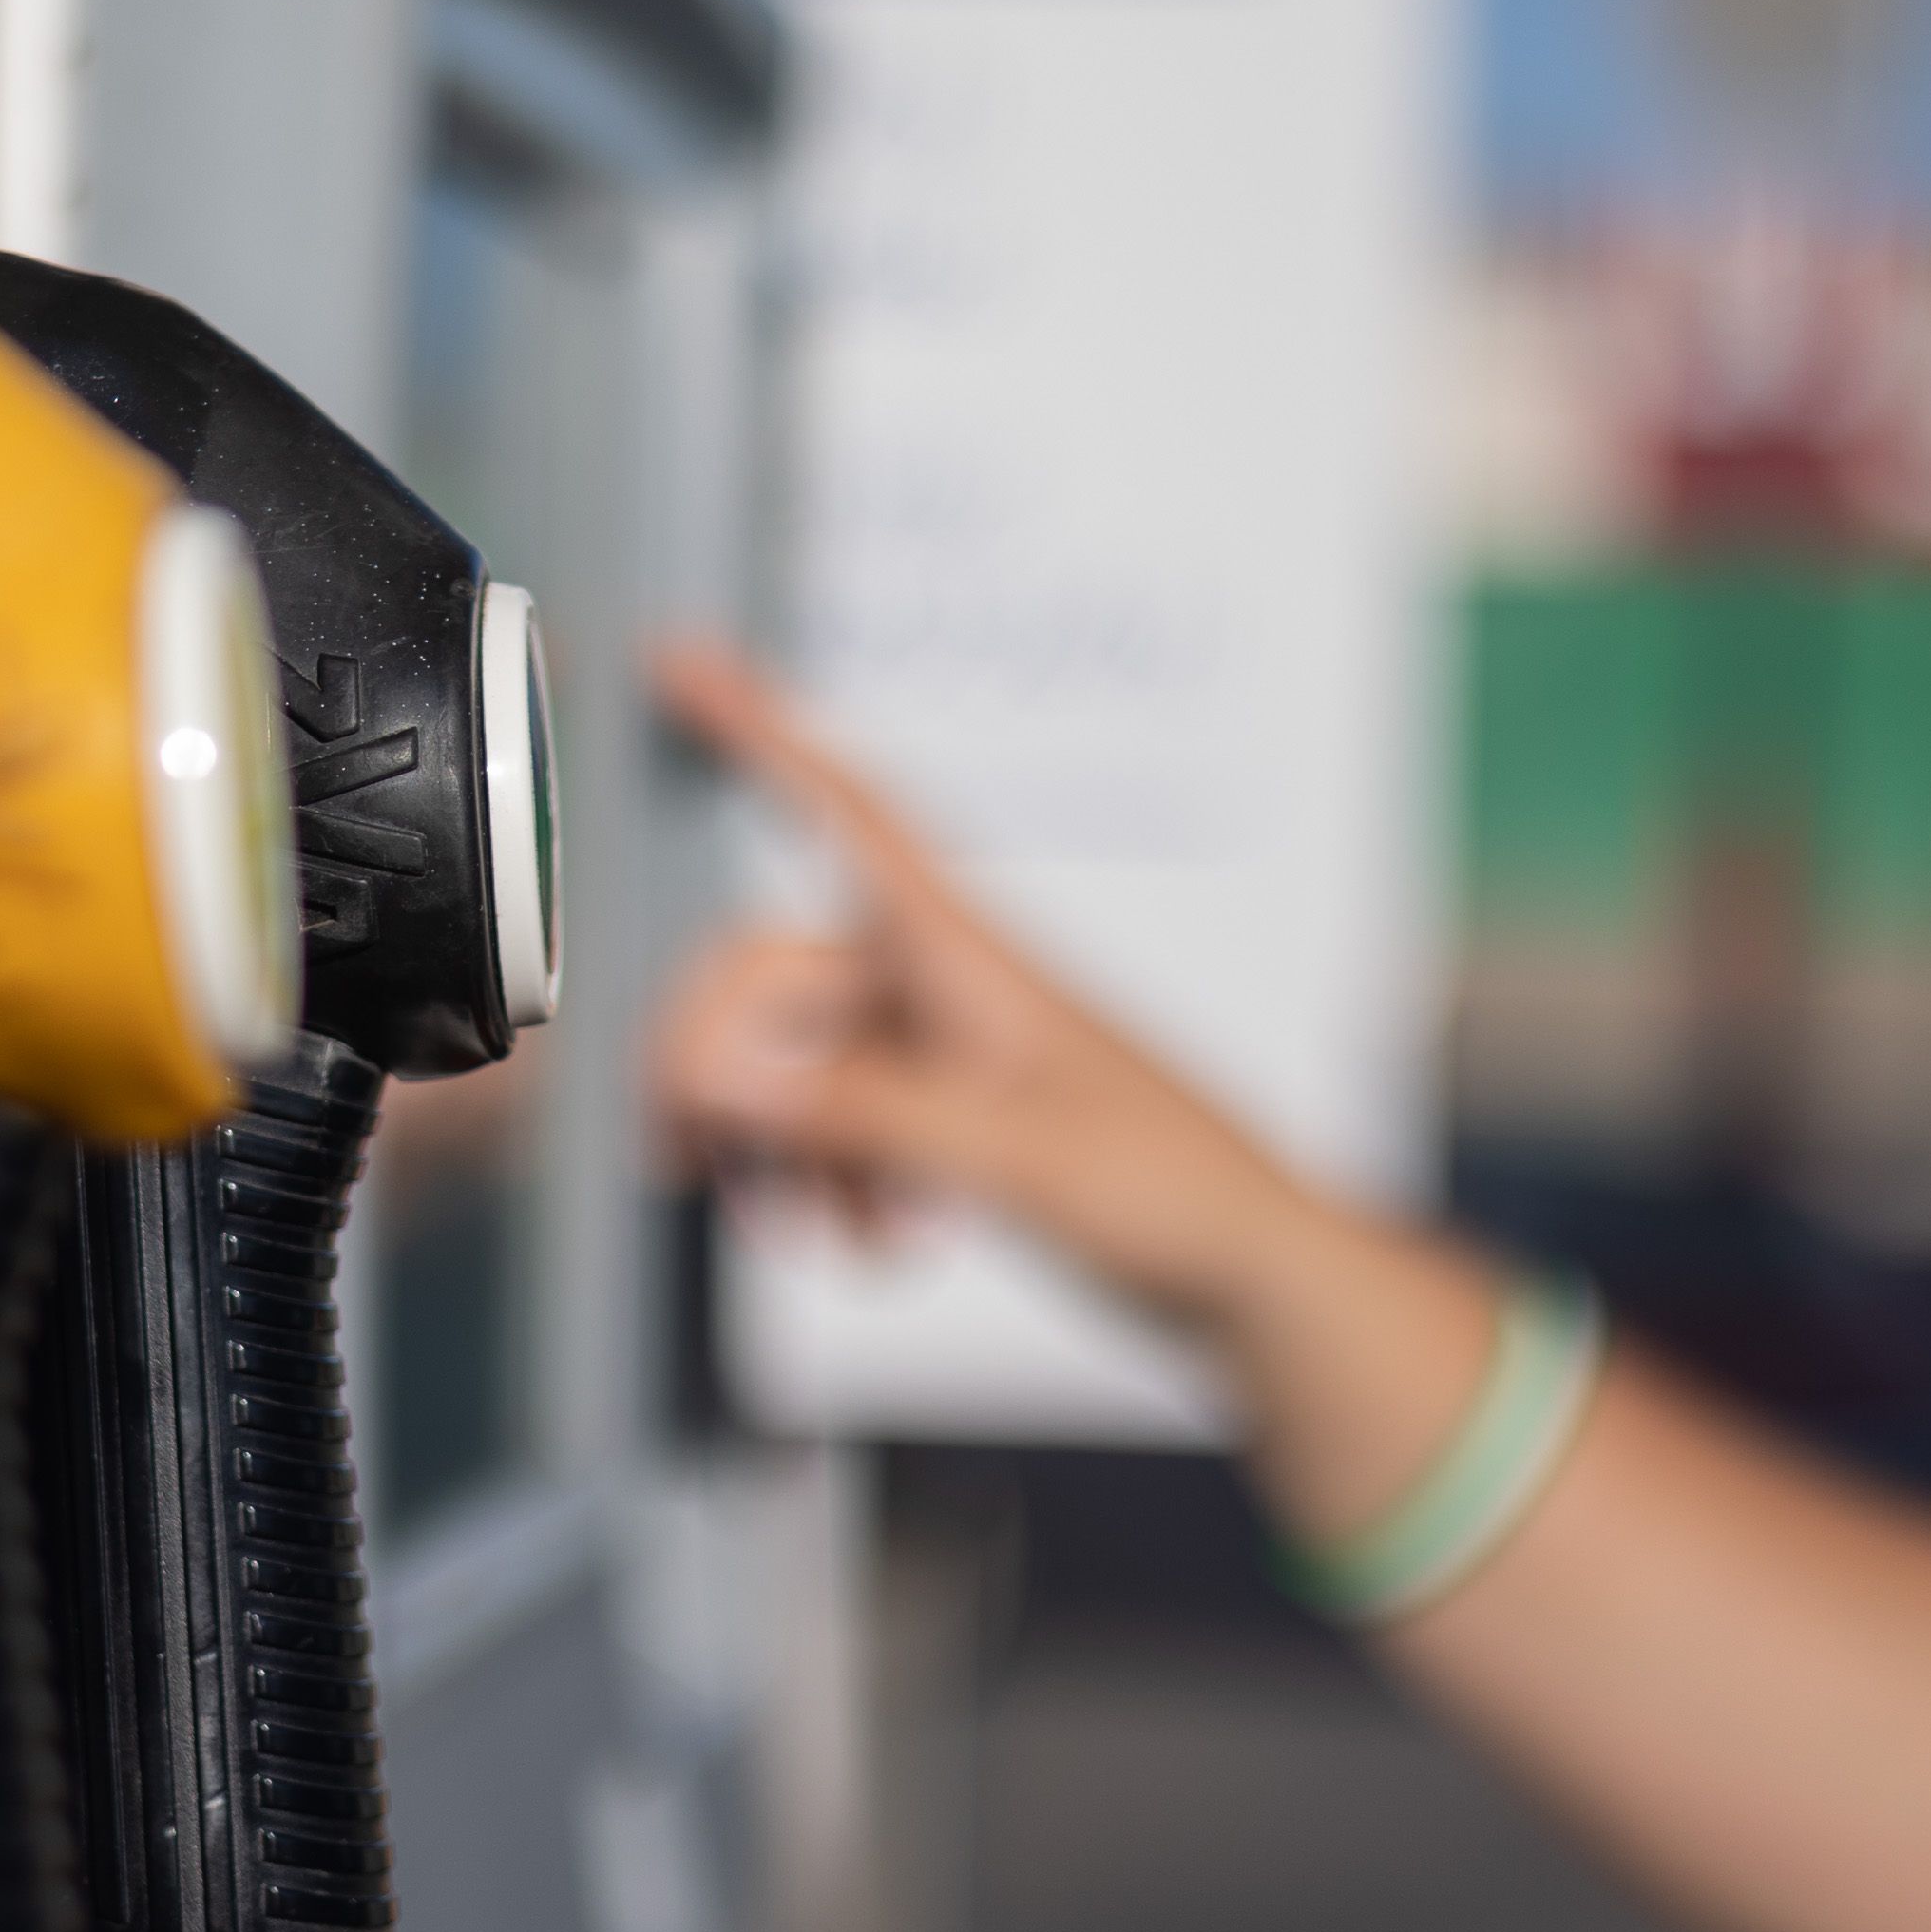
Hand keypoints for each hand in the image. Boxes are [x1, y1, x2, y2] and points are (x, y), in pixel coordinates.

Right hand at [647, 638, 1294, 1341]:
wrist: (1251, 1270)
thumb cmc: (1173, 1195)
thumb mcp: (1013, 1158)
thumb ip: (862, 1111)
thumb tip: (723, 1076)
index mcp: (966, 954)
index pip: (847, 805)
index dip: (760, 725)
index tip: (679, 661)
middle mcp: (941, 981)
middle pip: (766, 975)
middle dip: (716, 1073)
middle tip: (686, 1161)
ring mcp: (940, 1045)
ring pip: (787, 1065)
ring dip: (781, 1153)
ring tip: (829, 1230)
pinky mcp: (947, 1108)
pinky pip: (833, 1123)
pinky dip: (829, 1183)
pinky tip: (883, 1237)